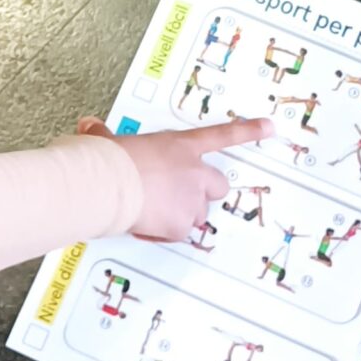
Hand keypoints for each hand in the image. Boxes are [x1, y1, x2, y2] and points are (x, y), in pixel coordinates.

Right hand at [77, 113, 274, 239]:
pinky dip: (162, 232)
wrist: (107, 182)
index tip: (270, 127)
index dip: (249, 131)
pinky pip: (177, 233)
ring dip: (180, 215)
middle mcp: (193, 172)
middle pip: (218, 186)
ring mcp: (190, 199)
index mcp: (180, 145)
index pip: (221, 135)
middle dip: (203, 193)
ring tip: (152, 211)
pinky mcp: (181, 224)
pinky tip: (143, 224)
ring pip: (196, 214)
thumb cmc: (107, 159)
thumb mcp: (108, 141)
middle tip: (179, 196)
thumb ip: (105, 135)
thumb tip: (89, 126)